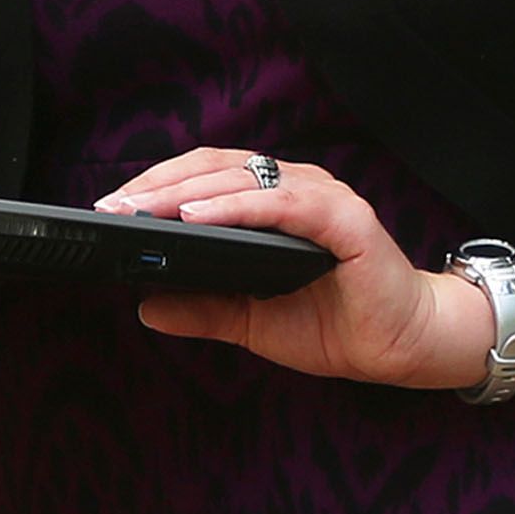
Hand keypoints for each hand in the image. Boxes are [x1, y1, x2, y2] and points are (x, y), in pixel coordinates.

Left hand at [99, 146, 485, 392]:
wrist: (403, 346)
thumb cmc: (338, 323)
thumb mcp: (252, 321)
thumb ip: (204, 309)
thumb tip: (146, 306)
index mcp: (277, 205)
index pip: (207, 175)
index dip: (158, 185)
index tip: (111, 208)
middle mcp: (300, 191)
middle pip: (218, 168)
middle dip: (159, 186)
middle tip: (113, 207)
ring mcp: (325, 201)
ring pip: (246, 178)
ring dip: (188, 191)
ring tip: (144, 210)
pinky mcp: (346, 222)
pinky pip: (284, 205)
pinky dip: (237, 208)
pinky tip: (198, 218)